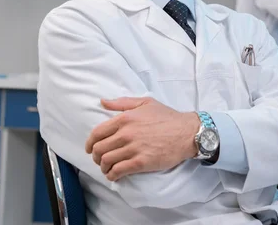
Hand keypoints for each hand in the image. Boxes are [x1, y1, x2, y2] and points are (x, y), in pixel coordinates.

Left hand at [85, 97, 199, 180]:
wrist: (187, 133)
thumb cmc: (168, 117)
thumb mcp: (146, 103)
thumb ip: (122, 103)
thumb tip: (102, 102)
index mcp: (125, 118)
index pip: (97, 133)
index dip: (90, 143)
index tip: (91, 149)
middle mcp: (126, 133)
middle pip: (99, 149)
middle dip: (96, 157)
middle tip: (100, 160)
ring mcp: (133, 148)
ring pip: (107, 161)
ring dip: (104, 167)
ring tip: (108, 169)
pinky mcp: (141, 162)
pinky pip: (118, 171)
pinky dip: (112, 175)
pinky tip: (114, 176)